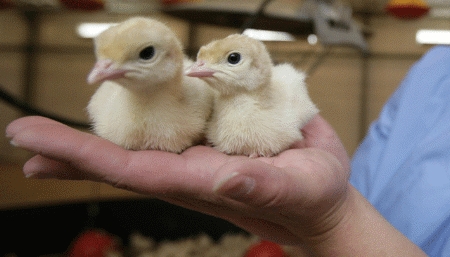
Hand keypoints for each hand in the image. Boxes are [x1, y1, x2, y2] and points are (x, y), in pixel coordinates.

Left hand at [6, 115, 348, 246]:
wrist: (319, 201)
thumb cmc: (312, 196)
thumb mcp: (297, 188)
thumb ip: (261, 185)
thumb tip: (222, 177)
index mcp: (202, 182)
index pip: (131, 170)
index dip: (81, 157)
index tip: (33, 148)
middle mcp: (189, 170)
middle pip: (119, 160)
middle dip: (69, 151)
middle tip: (21, 141)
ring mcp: (196, 156)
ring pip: (134, 146)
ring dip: (88, 142)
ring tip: (44, 138)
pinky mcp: (209, 144)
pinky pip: (163, 130)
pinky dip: (132, 123)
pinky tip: (114, 119)